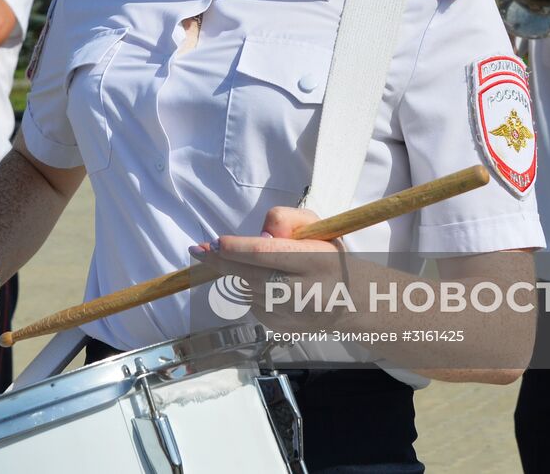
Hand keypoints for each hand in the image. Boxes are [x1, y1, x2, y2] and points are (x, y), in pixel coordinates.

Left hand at [193, 208, 347, 332]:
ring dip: (242, 275)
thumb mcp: (315, 227)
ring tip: (265, 267)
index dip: (234, 248)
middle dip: (219, 261)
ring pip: (247, 288)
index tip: (214, 243)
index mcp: (313, 261)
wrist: (351, 302)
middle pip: (247, 275)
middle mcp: (301, 291)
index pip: (265, 254)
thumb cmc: (328, 257)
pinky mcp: (279, 326)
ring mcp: (289, 314)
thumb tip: (256, 239)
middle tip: (198, 250)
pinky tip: (272, 286)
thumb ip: (285, 222)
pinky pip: (252, 303)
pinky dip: (253, 290)